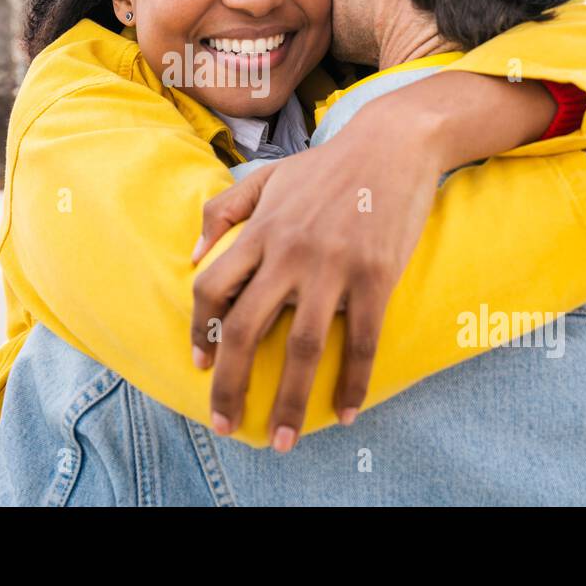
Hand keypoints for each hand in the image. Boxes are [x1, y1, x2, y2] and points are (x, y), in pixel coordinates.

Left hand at [189, 134, 435, 452]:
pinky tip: (346, 412)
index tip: (201, 365)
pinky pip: (363, 341)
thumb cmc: (328, 165)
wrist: (393, 144)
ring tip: (284, 440)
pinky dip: (354, 382)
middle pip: (248, 329)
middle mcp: (290, 252)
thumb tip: (192, 255)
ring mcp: (334, 266)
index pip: (212, 289)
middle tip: (225, 425)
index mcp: (261, 230)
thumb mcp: (267, 177)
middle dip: (231, 384)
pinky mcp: (376, 275)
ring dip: (291, 401)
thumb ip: (224, 211)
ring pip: (304, 346)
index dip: (201, 332)